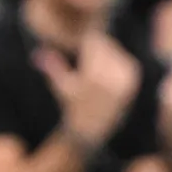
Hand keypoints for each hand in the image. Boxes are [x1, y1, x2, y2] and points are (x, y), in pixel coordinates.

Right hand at [35, 30, 140, 145]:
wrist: (93, 130)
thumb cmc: (73, 108)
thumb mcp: (61, 88)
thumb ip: (52, 68)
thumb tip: (37, 54)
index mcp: (95, 76)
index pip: (92, 41)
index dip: (81, 42)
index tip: (75, 48)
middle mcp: (114, 75)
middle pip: (104, 42)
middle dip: (92, 48)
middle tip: (83, 62)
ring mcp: (126, 76)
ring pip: (113, 48)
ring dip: (102, 53)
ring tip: (93, 70)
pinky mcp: (133, 77)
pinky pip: (122, 57)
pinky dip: (113, 61)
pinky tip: (106, 75)